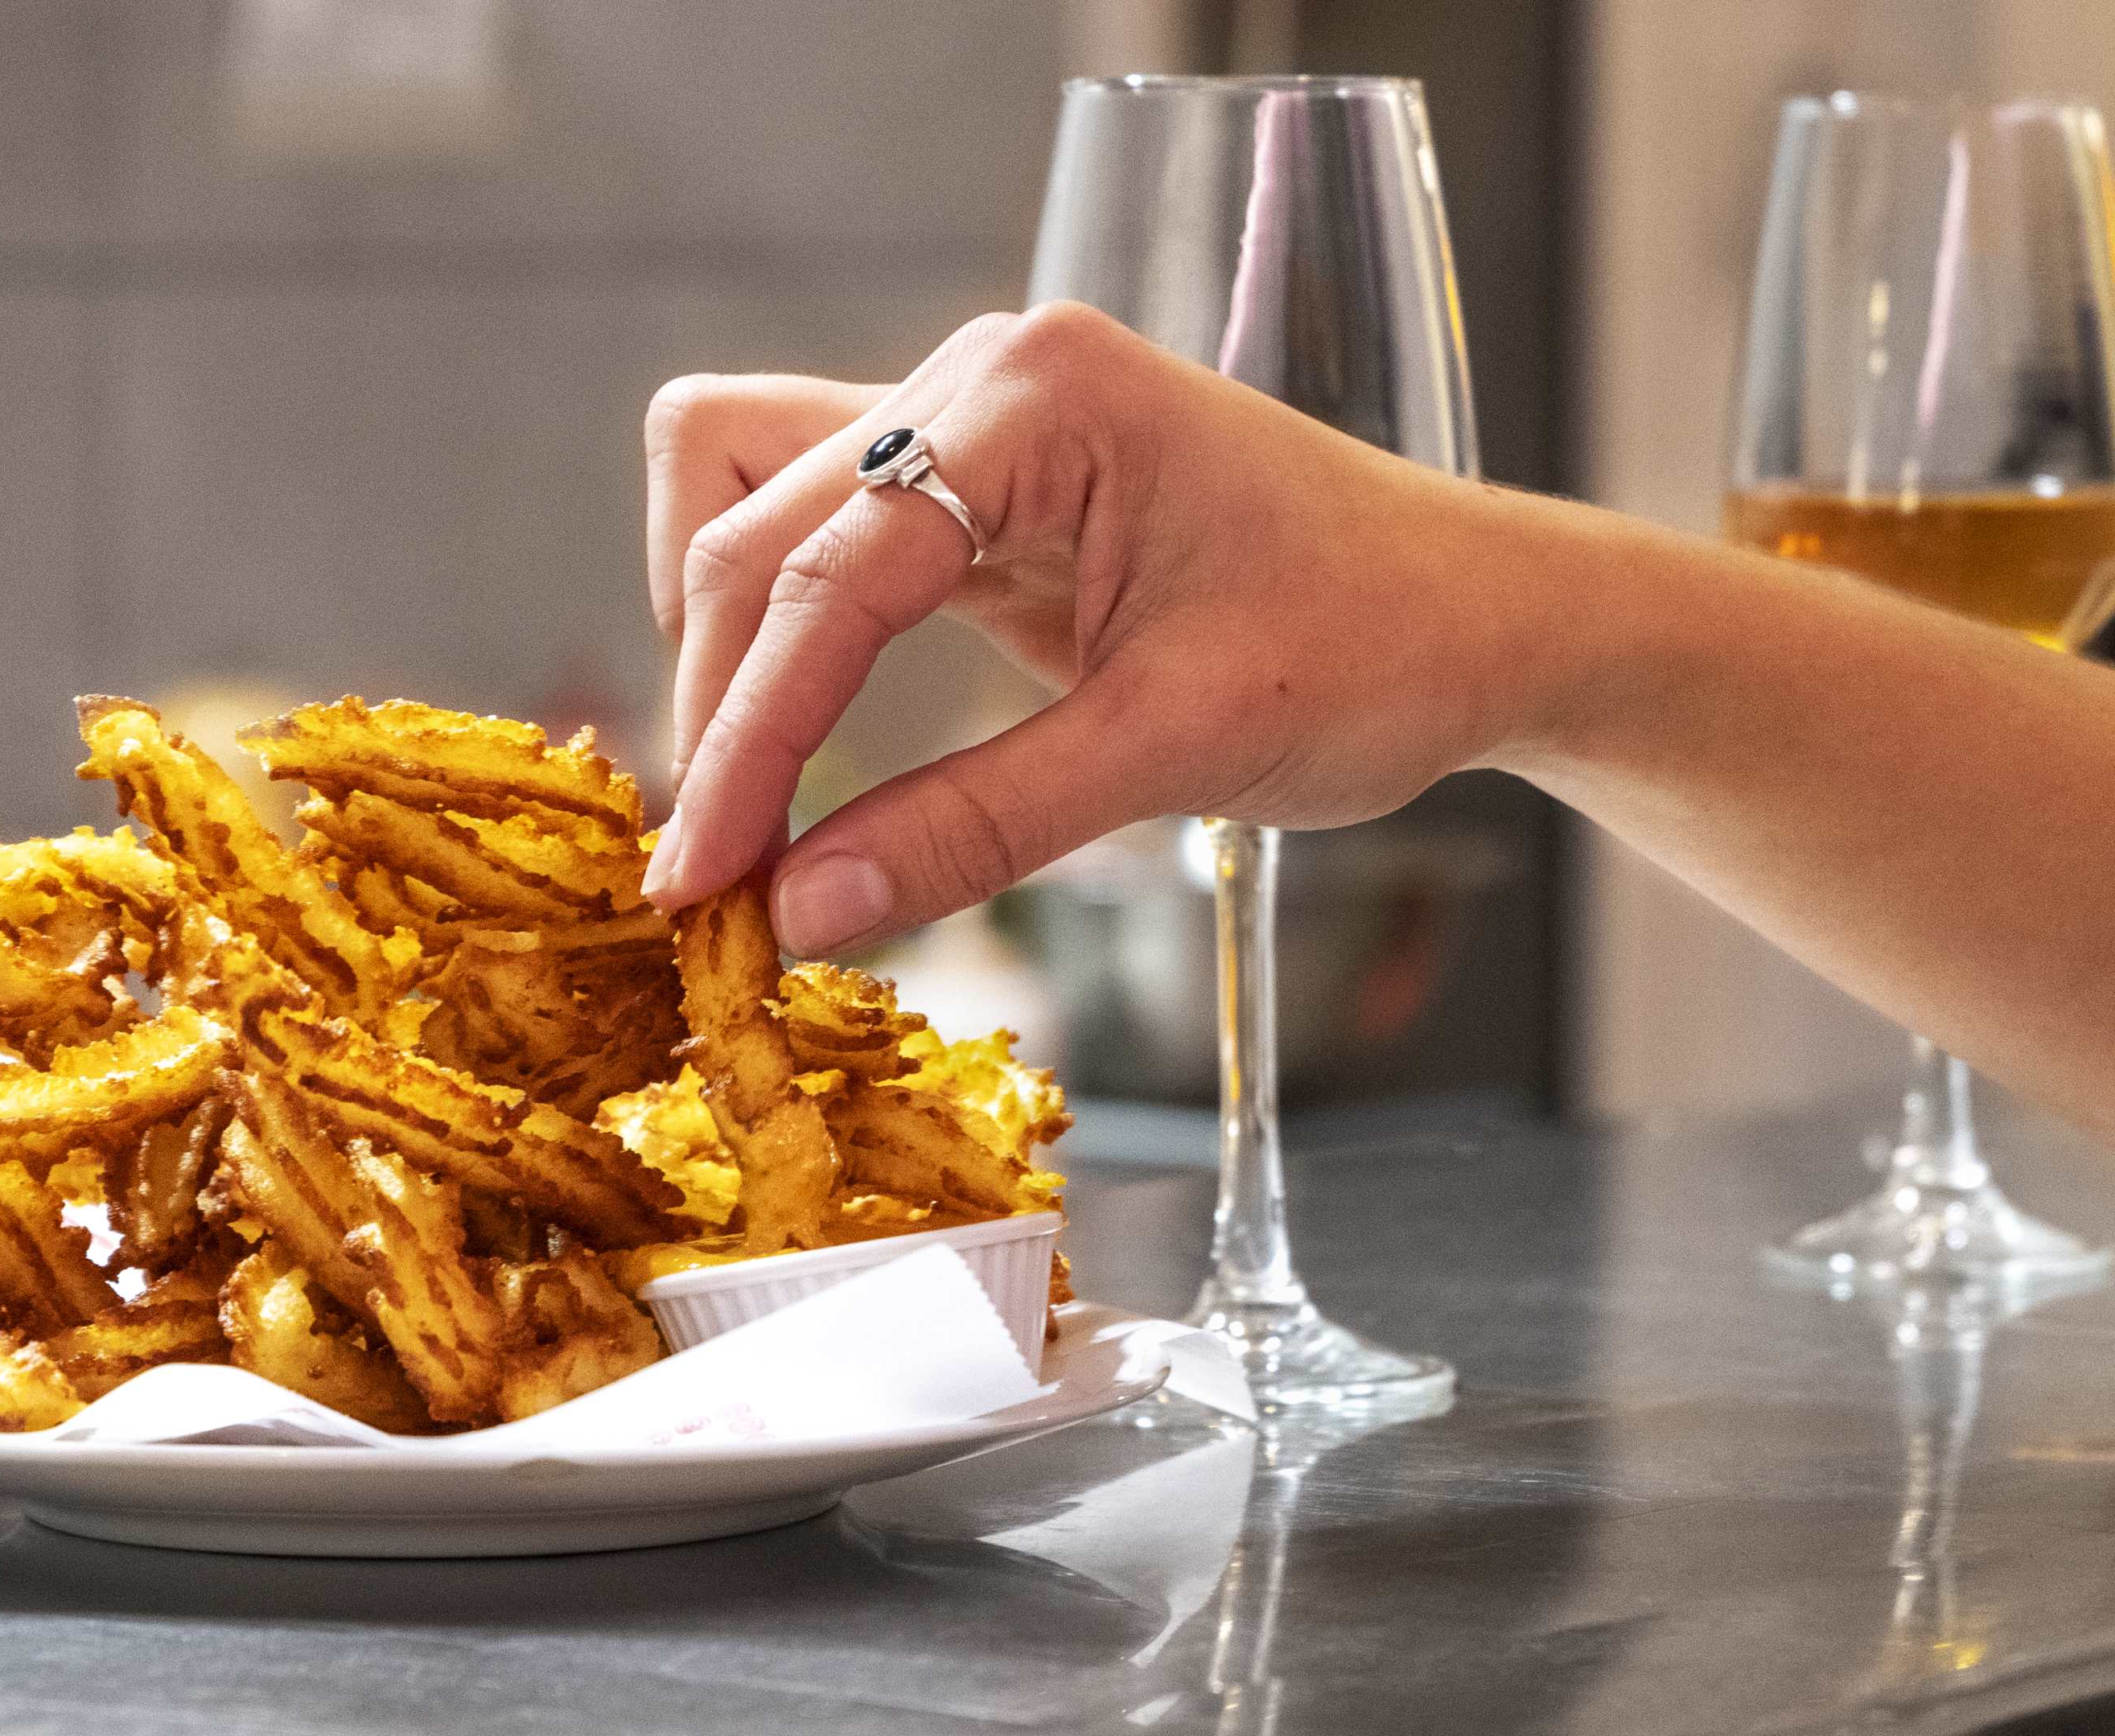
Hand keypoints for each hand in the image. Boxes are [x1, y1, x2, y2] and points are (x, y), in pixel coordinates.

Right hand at [638, 302, 1539, 954]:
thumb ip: (976, 826)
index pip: (826, 572)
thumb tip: (800, 910)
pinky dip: (770, 628)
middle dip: (719, 704)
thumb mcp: (1176, 750)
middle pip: (747, 521)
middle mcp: (980, 376)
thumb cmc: (1375, 649)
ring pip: (739, 491)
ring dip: (719, 642)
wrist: (1483, 614)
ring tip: (743, 794)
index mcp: (1041, 399)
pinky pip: (807, 526)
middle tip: (713, 878)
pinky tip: (785, 734)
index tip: (701, 879)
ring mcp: (964, 414)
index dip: (747, 737)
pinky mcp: (965, 478)